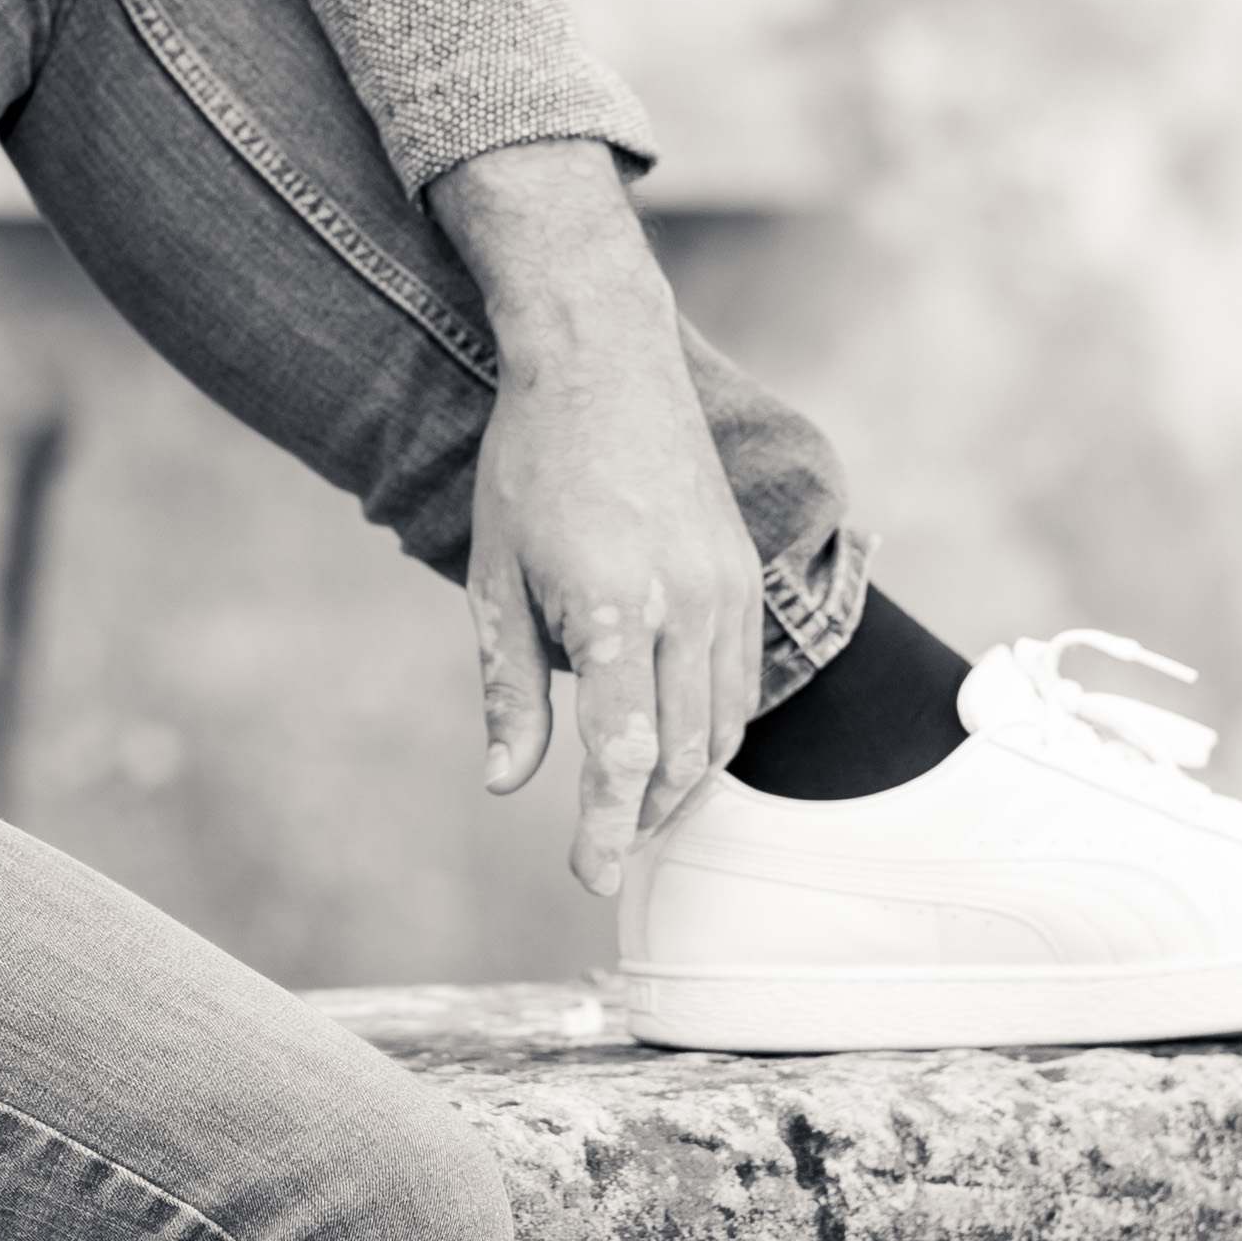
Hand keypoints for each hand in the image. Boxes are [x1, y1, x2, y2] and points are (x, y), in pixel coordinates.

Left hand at [432, 141, 769, 897]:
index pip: (622, 752)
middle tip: (602, 854)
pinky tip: (677, 743)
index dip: (604, 828)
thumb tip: (505, 783)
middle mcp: (689, 604)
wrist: (602, 361)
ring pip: (726, 724)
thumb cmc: (531, 467)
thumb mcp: (495, 579)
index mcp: (616, 607)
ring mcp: (730, 588)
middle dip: (642, 816)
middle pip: (685, 754)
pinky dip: (714, 728)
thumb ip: (510, 687)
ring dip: (684, 780)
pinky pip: (743, 679)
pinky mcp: (746, 574)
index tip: (586, 879)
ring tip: (634, 810)